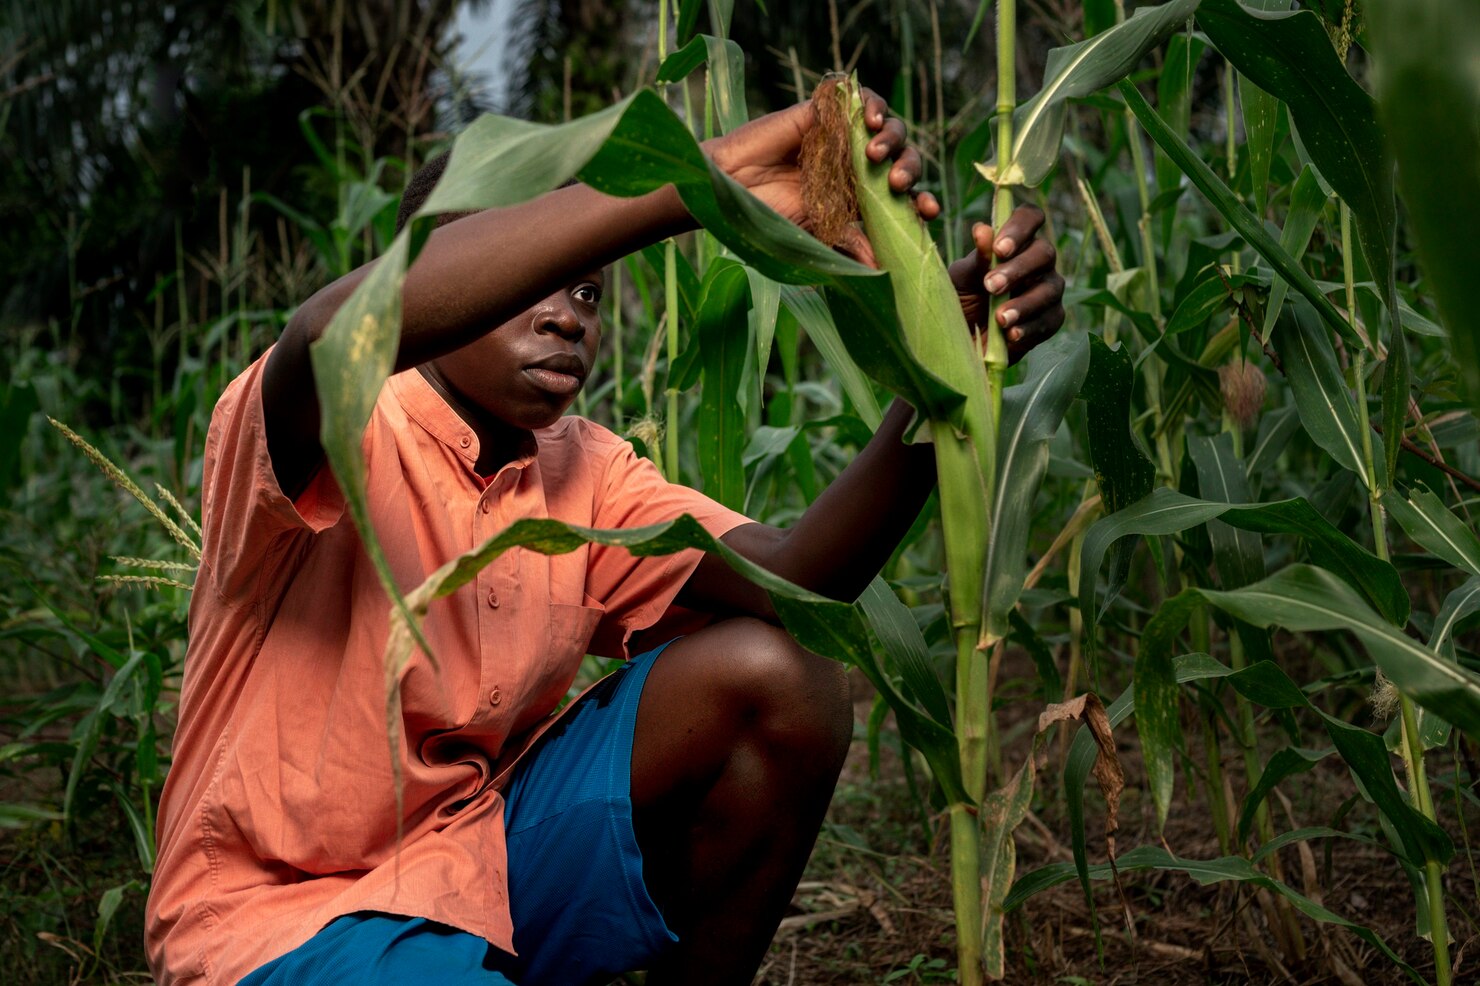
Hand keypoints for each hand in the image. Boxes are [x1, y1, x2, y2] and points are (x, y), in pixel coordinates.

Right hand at [703, 88, 938, 263]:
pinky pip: (857, 96)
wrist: (731, 189)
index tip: (929, 212)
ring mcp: (843, 137)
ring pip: (888, 127)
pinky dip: (871, 103)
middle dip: (908, 169)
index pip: (904, 196)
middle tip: (895, 183)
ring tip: (875, 153)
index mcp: (863, 197)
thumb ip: (850, 245)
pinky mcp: (824, 112)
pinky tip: (869, 119)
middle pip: (903, 159)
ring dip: (892, 137)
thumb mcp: (817, 236)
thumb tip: (885, 269)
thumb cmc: (769, 216)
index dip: (921, 200)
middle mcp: (858, 166)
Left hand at [949, 206, 1064, 361]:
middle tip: (990, 286)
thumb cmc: (962, 301)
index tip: (999, 249)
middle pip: (1045, 253)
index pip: (1030, 218)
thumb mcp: (962, 280)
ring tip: (999, 318)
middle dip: (1018, 269)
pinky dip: (1030, 328)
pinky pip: (1050, 320)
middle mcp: (1037, 262)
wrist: (962, 340)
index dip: (1020, 227)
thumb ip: (976, 258)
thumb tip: (982, 230)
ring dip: (1024, 304)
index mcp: (1015, 242)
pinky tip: (1011, 335)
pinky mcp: (1051, 320)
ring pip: (1050, 289)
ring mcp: (1048, 290)